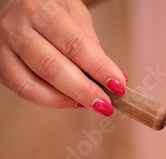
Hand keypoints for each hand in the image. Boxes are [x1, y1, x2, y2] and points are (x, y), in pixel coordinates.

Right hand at [0, 0, 126, 114]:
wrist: (14, 0)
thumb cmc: (50, 8)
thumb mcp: (76, 15)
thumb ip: (92, 46)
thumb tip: (114, 78)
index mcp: (40, 9)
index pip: (75, 45)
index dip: (99, 68)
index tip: (118, 86)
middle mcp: (16, 27)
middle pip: (52, 67)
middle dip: (83, 91)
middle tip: (106, 105)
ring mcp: (2, 48)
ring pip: (31, 85)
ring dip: (65, 100)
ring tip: (88, 105)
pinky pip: (23, 90)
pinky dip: (49, 100)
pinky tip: (70, 101)